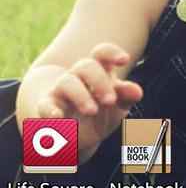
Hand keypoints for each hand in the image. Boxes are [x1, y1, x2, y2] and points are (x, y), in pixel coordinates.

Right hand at [37, 43, 142, 162]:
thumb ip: (126, 97)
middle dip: (100, 81)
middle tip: (110, 100)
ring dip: (81, 96)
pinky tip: (58, 117)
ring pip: (67, 82)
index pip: (101, 54)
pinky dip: (50, 111)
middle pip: (86, 66)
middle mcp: (78, 77)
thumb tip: (137, 91)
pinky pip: (45, 105)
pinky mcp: (47, 108)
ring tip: (92, 111)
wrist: (72, 135)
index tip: (124, 60)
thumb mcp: (116, 107)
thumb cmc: (99, 114)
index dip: (112, 53)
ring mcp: (60, 91)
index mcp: (98, 73)